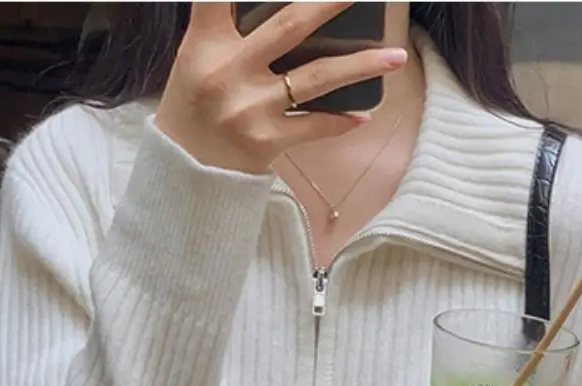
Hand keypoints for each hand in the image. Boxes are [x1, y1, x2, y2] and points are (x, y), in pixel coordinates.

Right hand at [156, 2, 407, 173]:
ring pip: (317, 78)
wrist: (186, 172)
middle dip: (330, 3)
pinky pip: (315, 127)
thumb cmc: (195, 106)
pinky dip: (340, 121)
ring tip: (396, 56)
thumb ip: (224, 26)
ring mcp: (252, 108)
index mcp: (205, 44)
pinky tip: (364, 115)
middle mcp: (229, 72)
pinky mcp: (268, 141)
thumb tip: (267, 6)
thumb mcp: (196, 57)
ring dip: (361, 66)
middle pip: (290, 25)